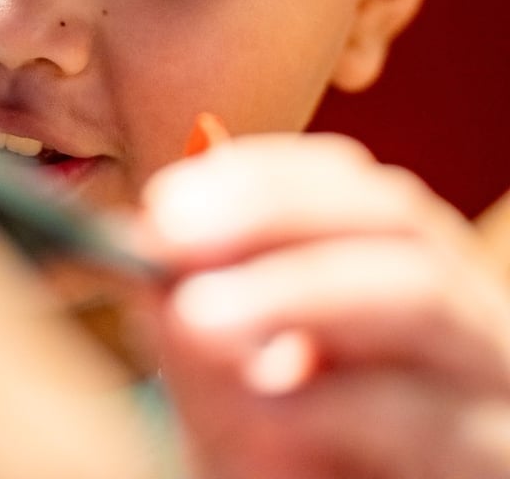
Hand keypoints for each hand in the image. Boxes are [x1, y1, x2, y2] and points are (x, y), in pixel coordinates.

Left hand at [141, 133, 509, 478]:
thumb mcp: (235, 388)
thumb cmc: (299, 461)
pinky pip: (426, 415)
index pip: (346, 181)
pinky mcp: (495, 456)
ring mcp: (489, 381)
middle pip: (393, 214)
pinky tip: (265, 414)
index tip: (170, 200)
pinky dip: (331, 406)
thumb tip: (151, 245)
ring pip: (418, 296)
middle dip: (273, 212)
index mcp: (402, 270)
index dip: (258, 177)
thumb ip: (201, 318)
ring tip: (201, 316)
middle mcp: (460, 309)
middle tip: (174, 236)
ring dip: (297, 291)